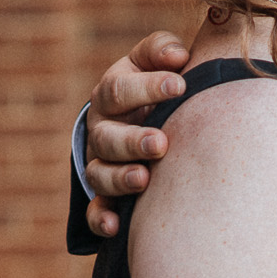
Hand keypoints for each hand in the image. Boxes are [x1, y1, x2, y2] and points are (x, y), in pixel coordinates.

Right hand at [83, 32, 192, 238]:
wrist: (144, 117)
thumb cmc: (159, 85)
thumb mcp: (158, 61)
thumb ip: (164, 51)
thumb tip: (179, 55)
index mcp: (112, 92)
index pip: (120, 88)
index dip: (148, 87)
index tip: (180, 85)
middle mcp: (101, 128)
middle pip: (108, 136)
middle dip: (133, 140)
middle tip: (161, 143)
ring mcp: (101, 163)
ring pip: (100, 174)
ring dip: (120, 178)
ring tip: (144, 179)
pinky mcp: (105, 195)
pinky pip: (95, 211)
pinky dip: (102, 219)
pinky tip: (116, 226)